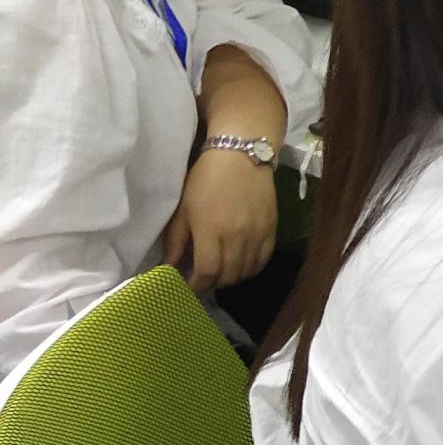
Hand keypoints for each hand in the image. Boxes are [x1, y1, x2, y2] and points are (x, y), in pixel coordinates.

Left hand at [161, 149, 278, 295]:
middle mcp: (237, 237)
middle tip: (201, 280)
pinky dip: (251, 269)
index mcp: (211, 231)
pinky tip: (240, 266)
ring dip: (231, 278)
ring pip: (246, 272)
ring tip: (220, 274)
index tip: (187, 288)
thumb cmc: (205, 179)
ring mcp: (257, 234)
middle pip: (228, 276)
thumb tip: (169, 266)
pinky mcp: (271, 229)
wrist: (241, 156)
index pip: (207, 273)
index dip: (196, 286)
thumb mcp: (183, 208)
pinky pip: (263, 260)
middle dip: (212, 284)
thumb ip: (176, 240)